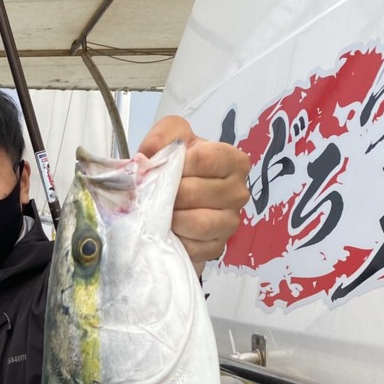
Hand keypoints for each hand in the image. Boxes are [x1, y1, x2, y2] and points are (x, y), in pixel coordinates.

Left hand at [139, 115, 250, 274]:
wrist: (175, 199)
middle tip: (155, 194)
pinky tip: (168, 232)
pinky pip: (193, 248)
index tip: (163, 168)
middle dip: (167, 194)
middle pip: (195, 193)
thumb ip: (162, 136)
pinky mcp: (217, 247)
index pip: (205, 159)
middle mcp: (238, 192)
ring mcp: (230, 222)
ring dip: (170, 218)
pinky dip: (175, 240)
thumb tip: (146, 157)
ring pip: (197, 224)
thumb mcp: (172, 138)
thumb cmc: (179, 166)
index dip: (177, 164)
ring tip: (160, 212)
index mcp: (234, 161)